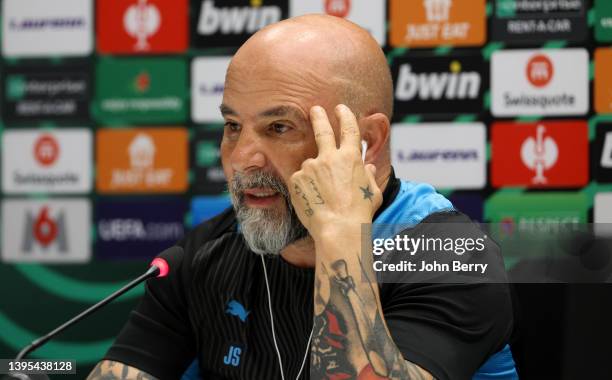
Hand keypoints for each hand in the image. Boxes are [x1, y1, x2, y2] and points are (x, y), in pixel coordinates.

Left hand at [288, 104, 381, 241]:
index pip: (348, 129)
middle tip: (315, 109)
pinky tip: (313, 202)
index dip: (345, 116)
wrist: (338, 228)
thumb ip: (369, 176)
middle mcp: (329, 157)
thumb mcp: (373, 192)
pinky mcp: (296, 179)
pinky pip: (300, 182)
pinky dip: (305, 190)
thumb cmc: (359, 213)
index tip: (340, 109)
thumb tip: (370, 167)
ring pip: (311, 167)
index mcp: (350, 157)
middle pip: (322, 130)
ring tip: (322, 198)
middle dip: (319, 116)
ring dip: (314, 178)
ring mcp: (310, 167)